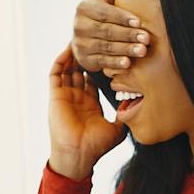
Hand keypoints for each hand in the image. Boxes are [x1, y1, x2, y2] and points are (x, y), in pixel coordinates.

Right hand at [47, 45, 125, 179]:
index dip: (101, 65)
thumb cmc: (96, 147)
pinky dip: (61, 60)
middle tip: (95, 38)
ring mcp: (65, 96)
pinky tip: (69, 48)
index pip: (95, 78)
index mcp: (90, 103)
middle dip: (87, 55)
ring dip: (74, 54)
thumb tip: (138, 106)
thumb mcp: (116, 129)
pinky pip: (55, 73)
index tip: (111, 51)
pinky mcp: (55, 96)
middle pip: (80, 69)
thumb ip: (125, 116)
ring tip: (81, 37)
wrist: (79, 156)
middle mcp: (77, 97)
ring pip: (67, 68)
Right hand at [71, 0, 150, 75]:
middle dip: (128, 35)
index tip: (139, 21)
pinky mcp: (84, 59)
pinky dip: (115, 63)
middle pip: (107, 31)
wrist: (88, 33)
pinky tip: (128, 64)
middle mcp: (78, 25)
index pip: (105, 13)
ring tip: (142, 51)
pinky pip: (102, 62)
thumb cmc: (101, 8)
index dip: (122, 17)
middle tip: (147, 39)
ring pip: (106, 47)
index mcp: (84, 7)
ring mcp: (80, 43)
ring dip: (125, 50)